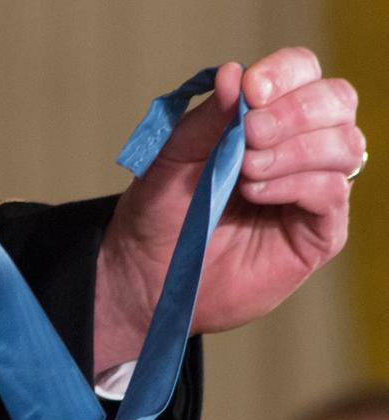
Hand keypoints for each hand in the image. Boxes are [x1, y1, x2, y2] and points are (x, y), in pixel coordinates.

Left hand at [94, 47, 363, 371]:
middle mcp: (298, 147)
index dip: (285, 73)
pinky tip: (255, 192)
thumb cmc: (160, 211)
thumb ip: (206, 119)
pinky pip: (332, 193)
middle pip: (337, 101)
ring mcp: (312, 189)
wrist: (148, 273)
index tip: (250, 91)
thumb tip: (234, 74)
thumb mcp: (171, 157)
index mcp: (264, 118)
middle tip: (249, 133)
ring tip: (245, 170)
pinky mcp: (317, 232)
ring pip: (345, 145)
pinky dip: (296, 184)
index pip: (303, 72)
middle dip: (295, 111)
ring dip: (296, 149)